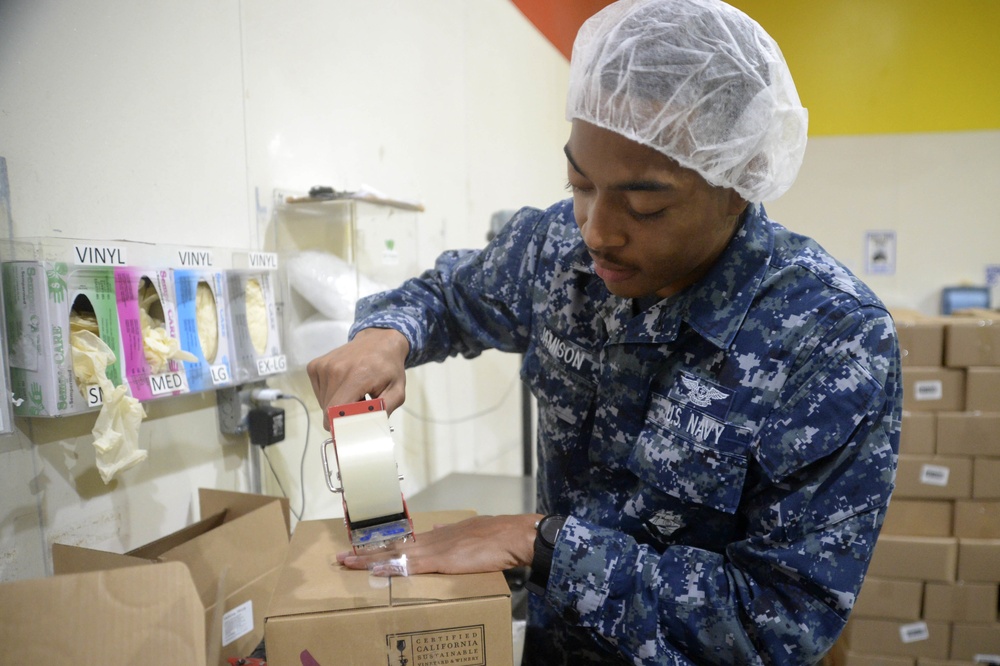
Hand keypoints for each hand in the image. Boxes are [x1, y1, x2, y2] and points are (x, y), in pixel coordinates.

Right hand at [306, 327, 409, 428]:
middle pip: (328, 409)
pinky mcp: (315, 365)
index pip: (335, 410)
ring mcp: (323, 366)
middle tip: (359, 404)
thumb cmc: (388, 367)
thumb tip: (369, 429)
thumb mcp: (397, 391)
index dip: (339, 425)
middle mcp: (336, 369)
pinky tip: (344, 385)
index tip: (349, 430)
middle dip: (342, 415)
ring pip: (323, 403)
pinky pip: (319, 392)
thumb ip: (384, 411)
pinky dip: (330, 394)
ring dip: (337, 404)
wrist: (379, 340)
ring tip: (354, 392)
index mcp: (357, 375)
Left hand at [338, 514, 542, 574]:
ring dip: (370, 559)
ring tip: (348, 562)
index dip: (383, 544)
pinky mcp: (440, 560)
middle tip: (343, 555)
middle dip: (367, 551)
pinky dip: (391, 567)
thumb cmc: (498, 536)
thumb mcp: (471, 531)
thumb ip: (453, 534)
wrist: (512, 535)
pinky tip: (376, 570)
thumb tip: (439, 530)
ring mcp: (434, 548)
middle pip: (392, 545)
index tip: (364, 546)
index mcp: (439, 534)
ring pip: (394, 554)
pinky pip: (410, 565)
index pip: (404, 540)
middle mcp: (432, 539)